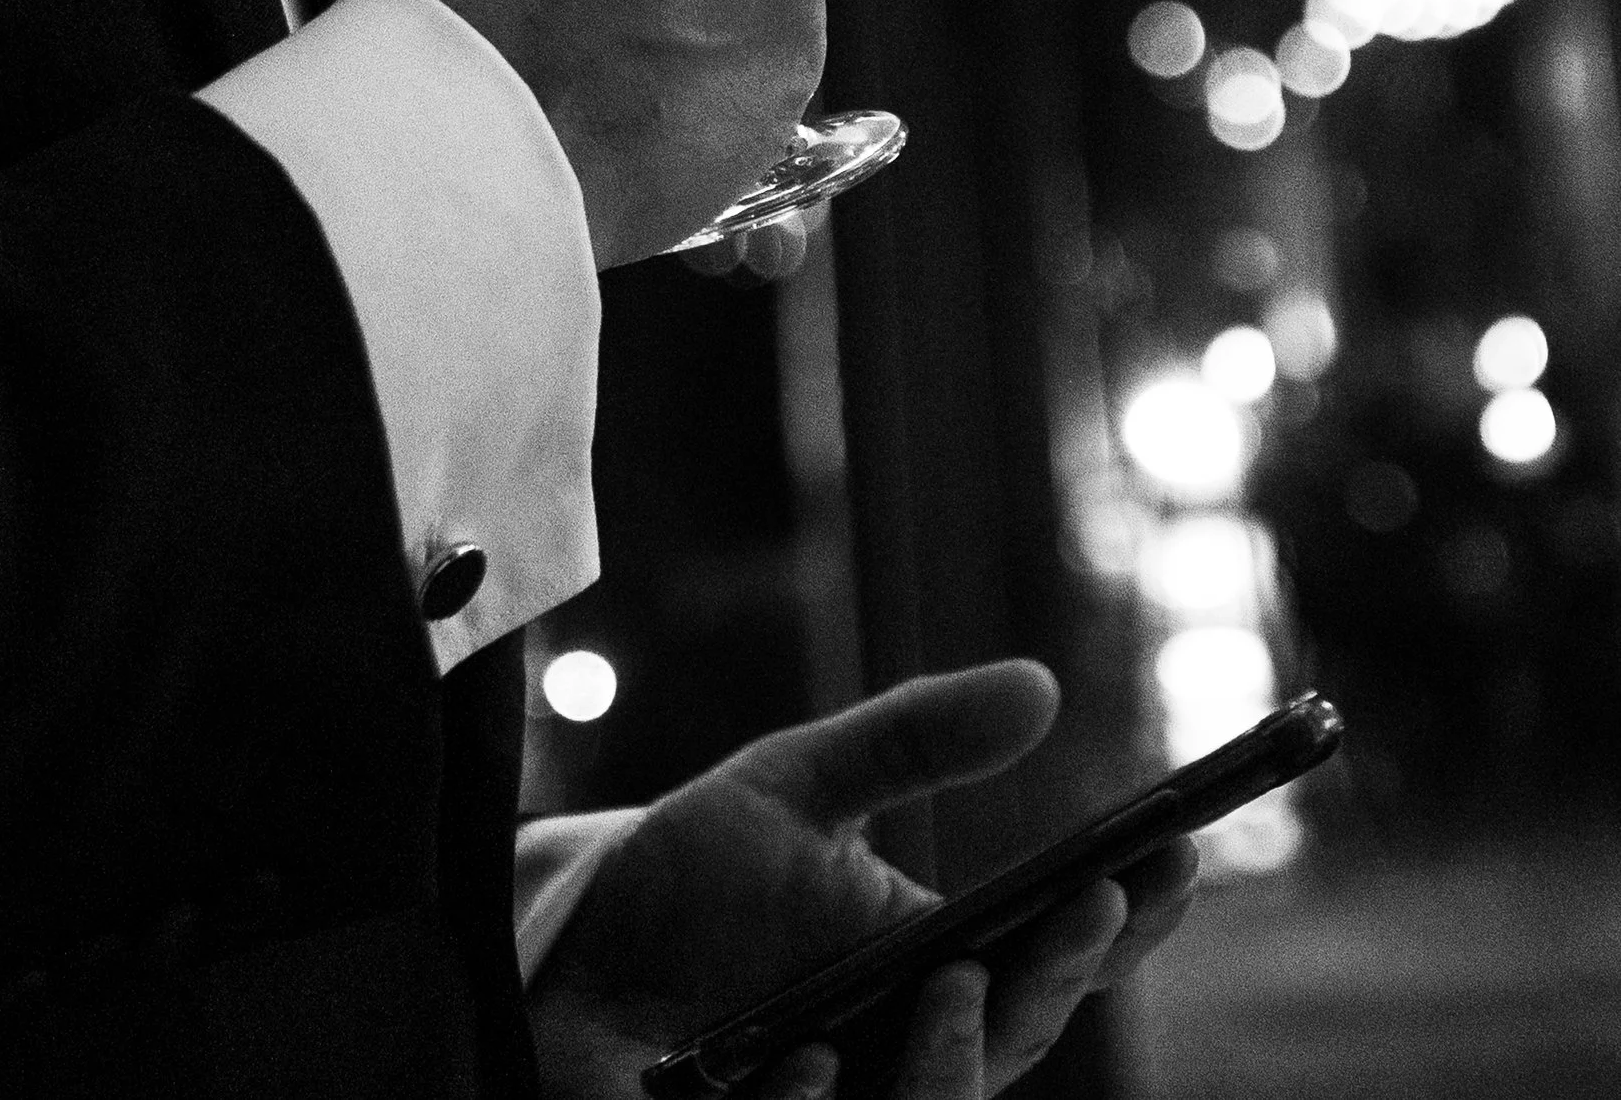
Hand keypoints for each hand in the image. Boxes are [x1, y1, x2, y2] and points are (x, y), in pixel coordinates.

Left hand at [528, 661, 1197, 1099]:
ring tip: (954, 981)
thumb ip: (914, 741)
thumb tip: (1042, 683)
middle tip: (1088, 900)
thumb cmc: (695, 877)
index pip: (1055, 960)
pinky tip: (805, 1062)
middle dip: (1060, 976)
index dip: (1127, 915)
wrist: (568, 950)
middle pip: (1014, 1041)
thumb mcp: (800, 784)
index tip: (1175, 846)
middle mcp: (902, 1053)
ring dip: (953, 1064)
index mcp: (932, 972)